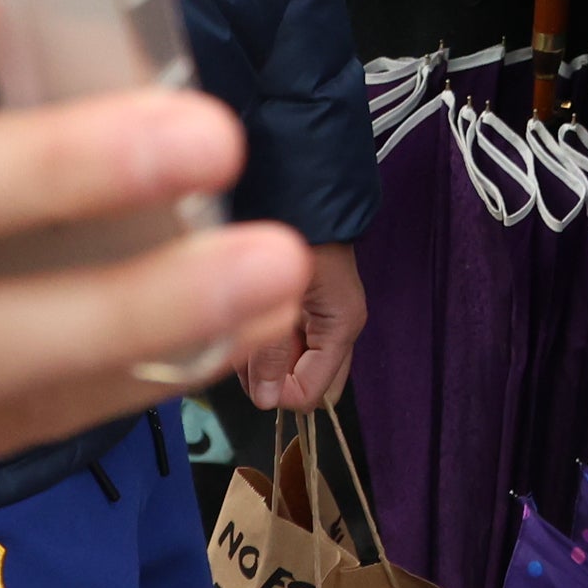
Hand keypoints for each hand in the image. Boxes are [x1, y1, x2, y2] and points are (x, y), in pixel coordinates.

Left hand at [241, 238, 364, 412]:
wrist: (300, 187)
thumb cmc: (298, 229)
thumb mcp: (284, 295)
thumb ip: (272, 349)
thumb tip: (264, 400)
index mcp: (342, 327)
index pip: (312, 394)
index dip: (278, 390)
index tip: (252, 366)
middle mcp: (338, 328)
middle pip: (307, 384)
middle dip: (273, 377)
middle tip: (249, 347)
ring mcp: (322, 318)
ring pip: (291, 365)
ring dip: (263, 357)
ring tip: (245, 321)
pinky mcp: (306, 308)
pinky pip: (284, 342)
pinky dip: (262, 338)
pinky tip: (249, 314)